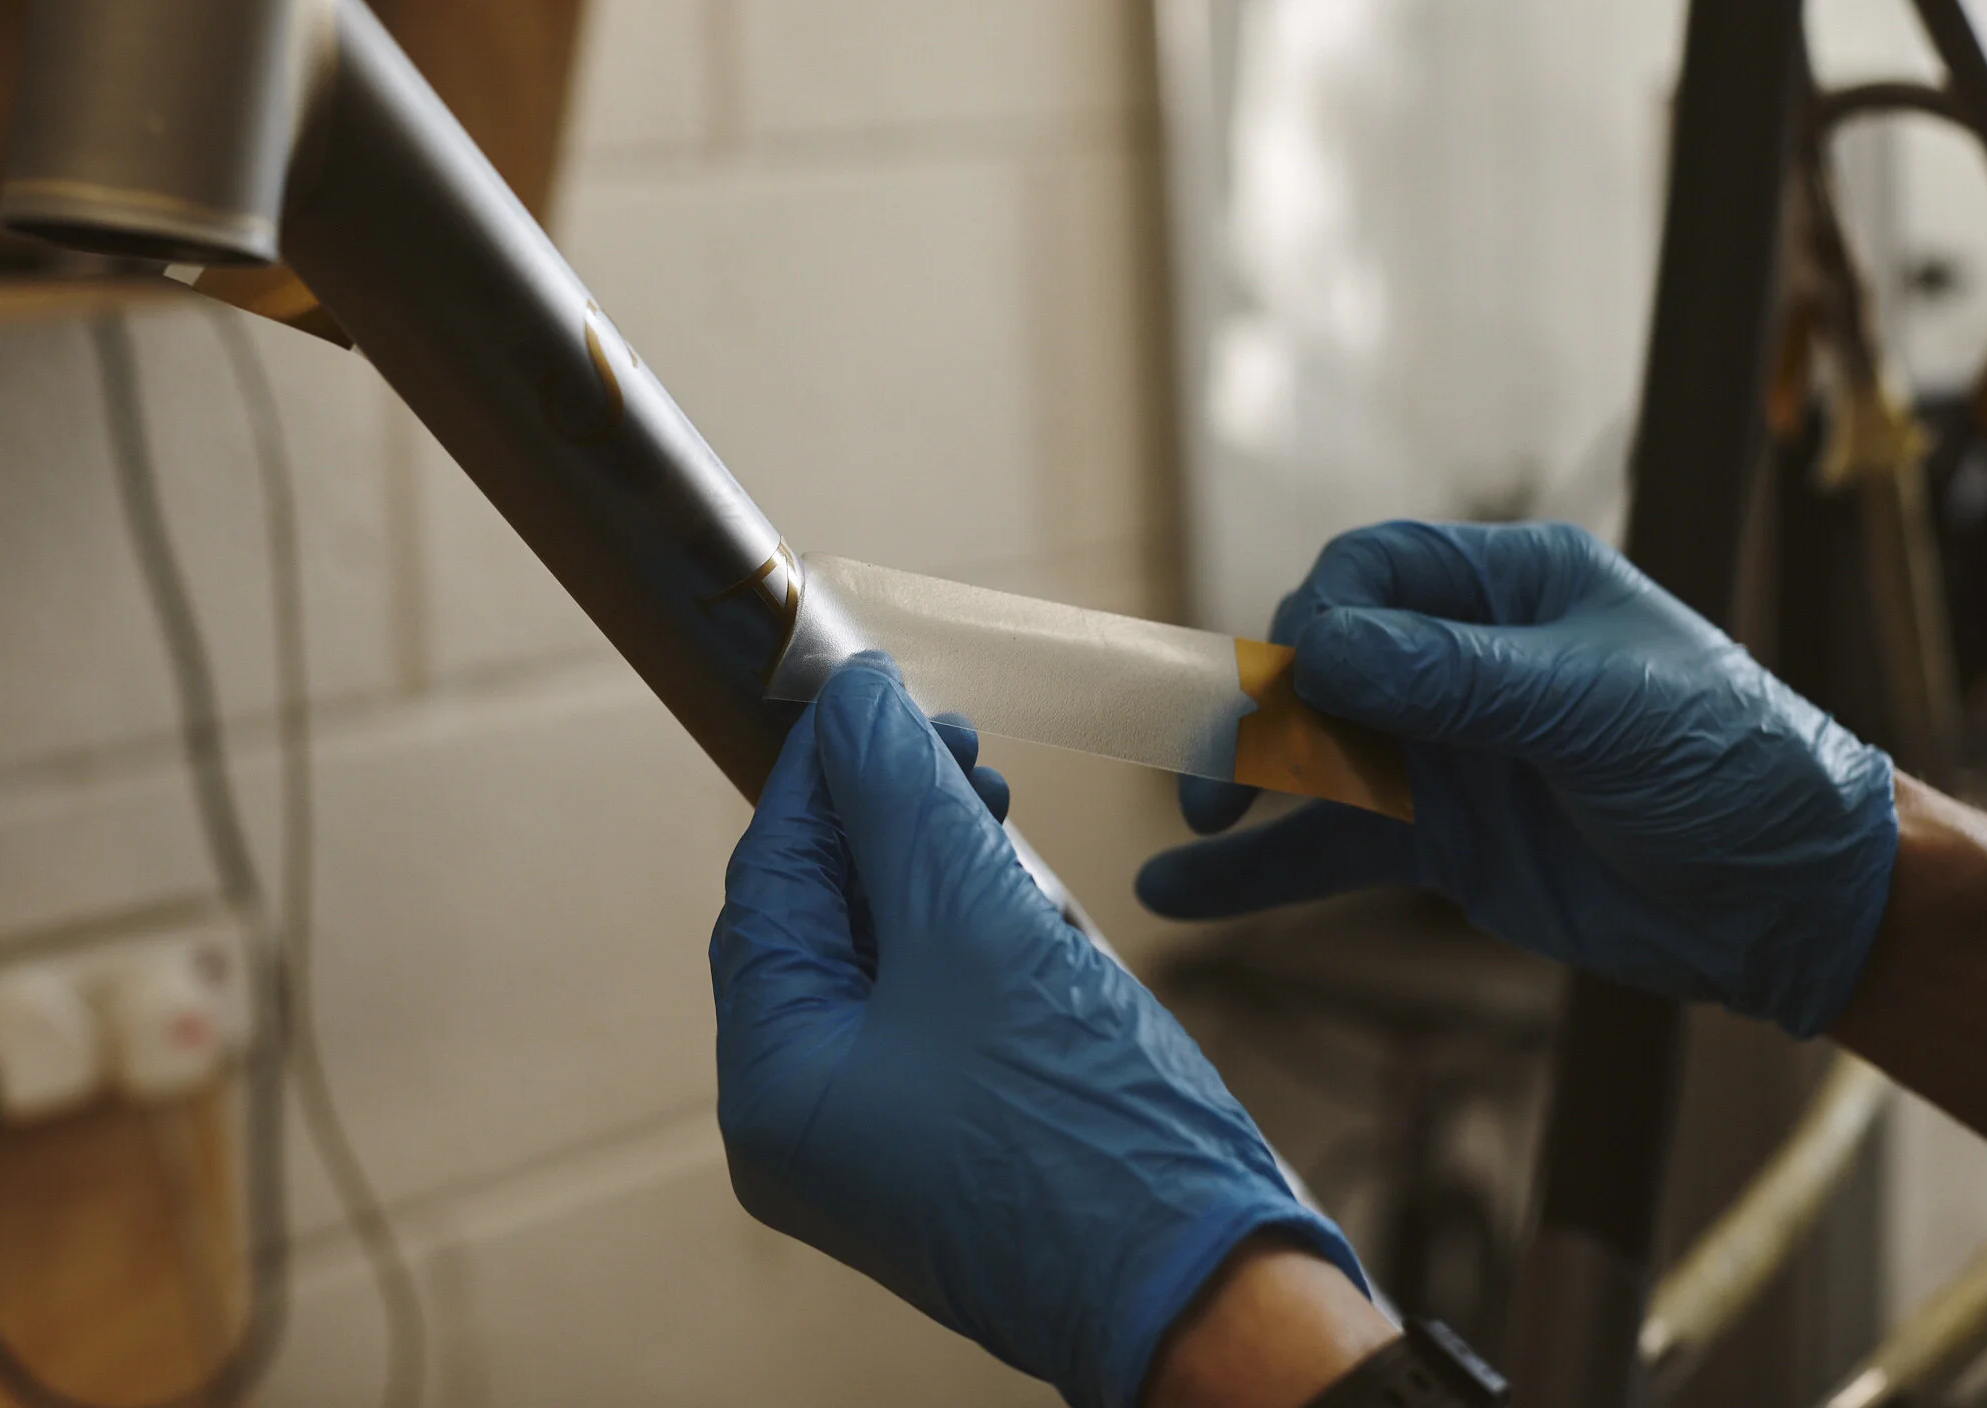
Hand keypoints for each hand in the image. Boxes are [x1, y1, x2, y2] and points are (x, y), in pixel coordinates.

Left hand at [711, 655, 1361, 1407]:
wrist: (1217, 1296)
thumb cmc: (1090, 1134)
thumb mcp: (982, 930)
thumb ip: (903, 799)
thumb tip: (854, 701)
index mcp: (774, 1082)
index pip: (769, 883)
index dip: (819, 774)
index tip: (871, 690)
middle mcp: (805, 1120)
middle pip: (818, 918)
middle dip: (881, 816)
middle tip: (954, 741)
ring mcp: (878, 1140)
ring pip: (879, 958)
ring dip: (929, 866)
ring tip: (992, 802)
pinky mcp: (950, 1143)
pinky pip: (930, 1010)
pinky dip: (964, 935)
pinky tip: (1015, 886)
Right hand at [1138, 521, 1898, 1037]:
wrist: (1796, 905)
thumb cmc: (1733, 766)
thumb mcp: (1599, 709)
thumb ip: (1456, 679)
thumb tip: (1318, 648)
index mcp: (1513, 589)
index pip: (1374, 574)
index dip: (1322, 620)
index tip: (1305, 685)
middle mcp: (1466, 660)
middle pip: (1324, 662)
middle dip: (1267, 709)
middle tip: (1229, 773)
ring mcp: (1447, 753)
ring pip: (1315, 756)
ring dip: (1245, 785)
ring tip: (1194, 821)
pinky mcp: (1440, 842)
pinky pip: (1330, 847)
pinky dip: (1259, 870)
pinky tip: (1184, 890)